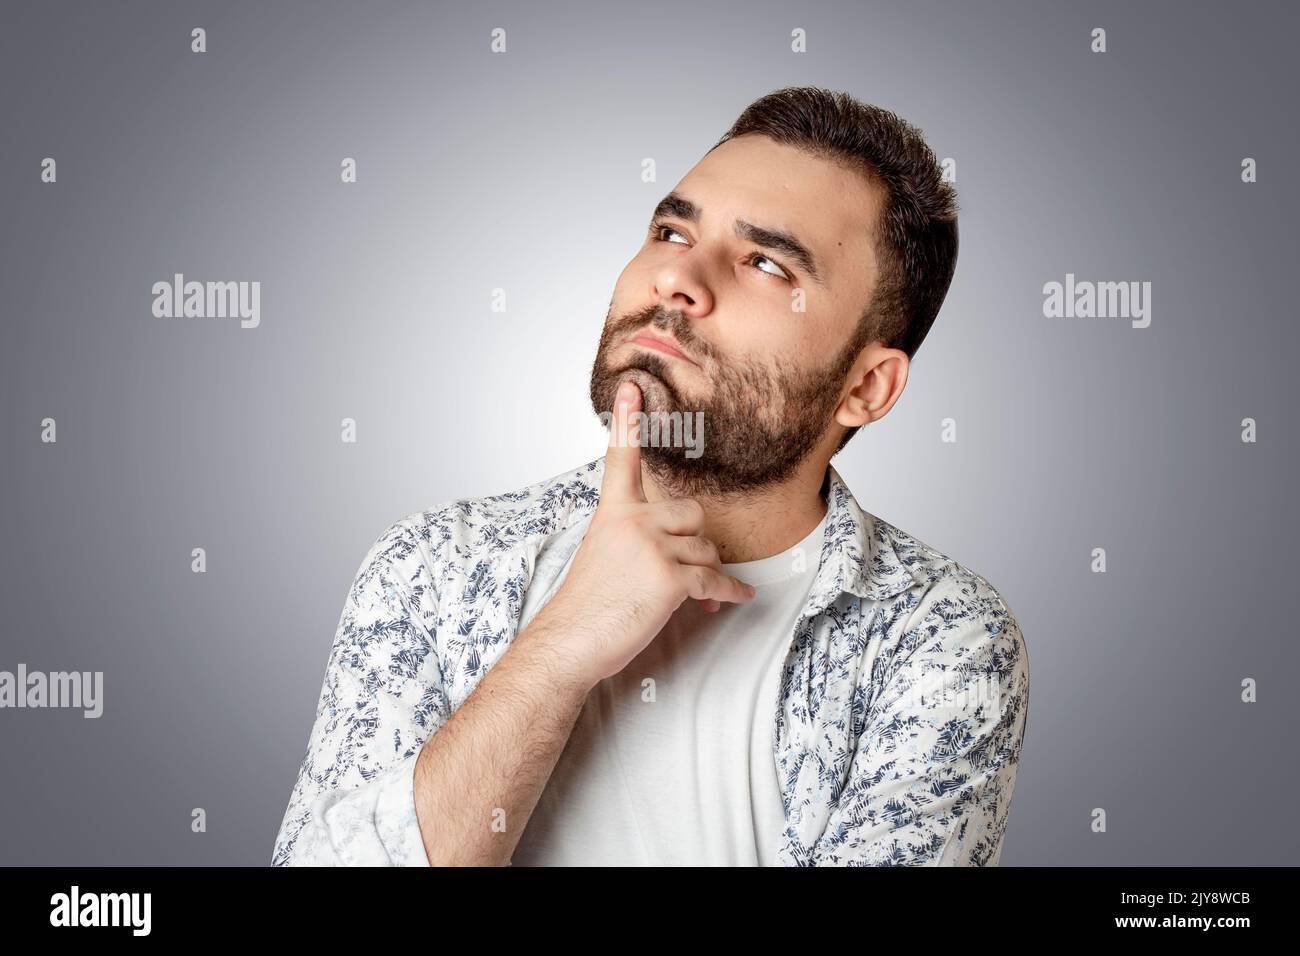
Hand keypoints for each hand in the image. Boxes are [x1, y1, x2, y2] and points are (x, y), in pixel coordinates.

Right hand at [538, 379, 757, 684]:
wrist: (571, 641)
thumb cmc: (585, 606)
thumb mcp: (601, 555)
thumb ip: (632, 536)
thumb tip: (675, 545)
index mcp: (613, 512)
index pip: (622, 458)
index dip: (627, 421)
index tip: (631, 386)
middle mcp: (633, 521)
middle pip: (692, 515)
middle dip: (695, 544)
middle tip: (686, 570)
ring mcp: (652, 546)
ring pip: (706, 549)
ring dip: (707, 575)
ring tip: (695, 597)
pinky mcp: (671, 576)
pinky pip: (715, 579)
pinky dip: (729, 593)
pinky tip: (736, 598)